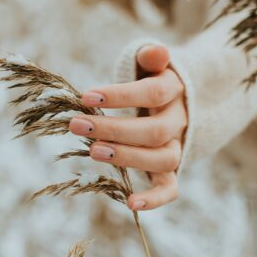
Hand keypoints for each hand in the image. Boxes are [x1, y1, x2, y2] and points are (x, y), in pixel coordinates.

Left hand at [68, 44, 187, 211]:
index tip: (85, 97)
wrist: (178, 103)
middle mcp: (178, 121)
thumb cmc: (151, 80)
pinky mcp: (170, 169)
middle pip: (153, 131)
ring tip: (92, 151)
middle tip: (77, 125)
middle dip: (113, 129)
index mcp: (174, 91)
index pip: (152, 93)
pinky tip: (131, 204)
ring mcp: (176, 146)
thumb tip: (157, 52)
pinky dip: (155, 199)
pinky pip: (171, 188)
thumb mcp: (151, 64)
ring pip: (162, 158)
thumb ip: (151, 57)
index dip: (121, 95)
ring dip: (127, 158)